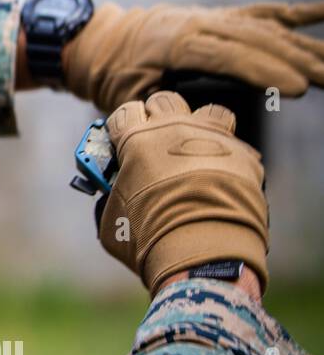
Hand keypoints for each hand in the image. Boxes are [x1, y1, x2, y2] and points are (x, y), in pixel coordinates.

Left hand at [64, 0, 323, 112]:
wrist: (103, 41)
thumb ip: (155, 108)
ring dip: (301, 47)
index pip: (228, 55)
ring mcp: (211, 17)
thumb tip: (184, 125)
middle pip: (255, 40)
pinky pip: (261, 14)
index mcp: (174, 41)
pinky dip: (295, 15)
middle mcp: (198, 22)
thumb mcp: (125, 97)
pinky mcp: (220, 18)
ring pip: (264, 29)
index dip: (264, 70)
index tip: (296, 89)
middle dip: (294, 62)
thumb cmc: (113, 74)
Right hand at [98, 92, 268, 295]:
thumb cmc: (150, 237)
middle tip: (155, 143)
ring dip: (200, 125)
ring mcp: (213, 139)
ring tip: (195, 150)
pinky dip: (228, 160)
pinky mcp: (244, 157)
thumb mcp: (111, 217)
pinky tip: (221, 181)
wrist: (204, 252)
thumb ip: (111, 194)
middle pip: (164, 102)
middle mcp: (175, 129)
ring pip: (209, 112)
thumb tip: (113, 195)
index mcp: (136, 139)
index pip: (124, 112)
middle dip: (158, 117)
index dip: (121, 126)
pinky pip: (236, 148)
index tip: (120, 141)